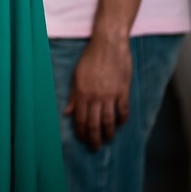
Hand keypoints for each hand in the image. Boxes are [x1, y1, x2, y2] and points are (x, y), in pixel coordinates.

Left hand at [64, 35, 131, 149]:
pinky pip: (123, 111)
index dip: (81, 132)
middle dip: (94, 138)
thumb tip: (67, 112)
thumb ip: (73, 95)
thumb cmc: (90, 58)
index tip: (83, 139)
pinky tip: (121, 124)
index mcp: (81, 92)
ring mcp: (110, 94)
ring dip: (109, 133)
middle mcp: (95, 96)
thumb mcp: (76, 75)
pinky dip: (122, 120)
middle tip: (95, 147)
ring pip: (109, 121)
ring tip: (108, 139)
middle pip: (94, 123)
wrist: (108, 44)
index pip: (80, 119)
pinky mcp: (123, 91)